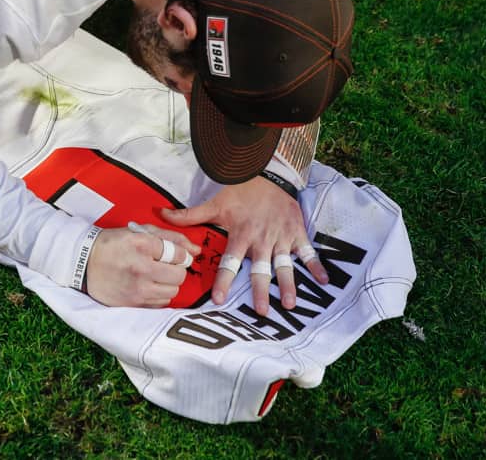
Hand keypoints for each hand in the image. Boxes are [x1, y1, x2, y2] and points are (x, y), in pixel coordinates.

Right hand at [85, 223, 200, 306]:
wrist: (83, 263)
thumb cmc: (112, 244)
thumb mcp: (139, 231)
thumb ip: (170, 237)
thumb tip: (196, 249)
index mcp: (142, 245)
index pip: (179, 254)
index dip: (180, 254)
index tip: (172, 255)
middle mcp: (141, 268)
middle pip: (179, 276)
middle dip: (176, 270)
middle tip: (165, 266)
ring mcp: (137, 289)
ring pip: (172, 292)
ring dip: (168, 284)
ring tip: (154, 276)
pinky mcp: (133, 304)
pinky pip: (160, 303)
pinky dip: (158, 295)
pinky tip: (147, 286)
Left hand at [161, 177, 327, 313]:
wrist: (267, 172)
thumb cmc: (239, 191)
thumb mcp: (215, 203)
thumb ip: (190, 215)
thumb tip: (161, 215)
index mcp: (241, 235)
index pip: (229, 262)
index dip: (223, 281)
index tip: (218, 300)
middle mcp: (261, 239)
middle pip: (260, 269)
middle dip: (260, 291)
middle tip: (261, 312)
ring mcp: (281, 237)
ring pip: (284, 265)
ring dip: (288, 285)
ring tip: (290, 305)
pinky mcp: (296, 232)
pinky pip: (308, 252)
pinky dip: (317, 266)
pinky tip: (323, 283)